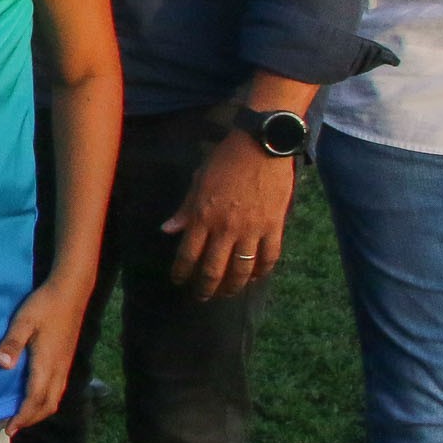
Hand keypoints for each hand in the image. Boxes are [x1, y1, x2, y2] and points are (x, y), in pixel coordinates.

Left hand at [0, 277, 91, 429]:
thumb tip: (1, 364)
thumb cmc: (44, 305)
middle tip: (13, 427)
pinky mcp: (67, 359)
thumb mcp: (23, 321)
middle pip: (48, 404)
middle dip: (31, 419)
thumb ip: (12, 343)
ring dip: (40, 411)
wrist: (71, 292)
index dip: (23, 416)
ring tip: (24, 416)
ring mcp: (65, 365)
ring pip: (55, 398)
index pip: (35, 399)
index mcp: (47, 363)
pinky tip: (37, 395)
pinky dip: (47, 400)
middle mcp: (59, 369)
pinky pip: (59, 389)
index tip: (10, 428)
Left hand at [163, 131, 295, 299]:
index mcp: (203, 217)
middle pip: (213, 269)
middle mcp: (225, 228)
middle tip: (201, 297)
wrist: (262, 145)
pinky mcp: (274, 226)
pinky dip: (262, 272)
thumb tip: (168, 230)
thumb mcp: (199, 182)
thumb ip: (185, 210)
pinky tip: (256, 278)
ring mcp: (252, 229)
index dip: (181, 273)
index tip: (179, 281)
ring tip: (227, 293)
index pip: (187, 255)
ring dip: (232, 286)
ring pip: (241, 270)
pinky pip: (269, 257)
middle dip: (205, 288)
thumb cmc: (225, 160)